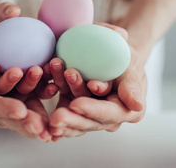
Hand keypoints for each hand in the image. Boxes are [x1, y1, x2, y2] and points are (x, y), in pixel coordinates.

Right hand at [0, 3, 56, 141]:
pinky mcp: (24, 97)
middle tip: (42, 127)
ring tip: (44, 85)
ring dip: (37, 97)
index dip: (4, 109)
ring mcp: (10, 104)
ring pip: (25, 106)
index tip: (20, 111)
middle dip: (27, 121)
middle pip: (9, 117)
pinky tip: (54, 87)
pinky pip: (36, 97)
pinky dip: (45, 91)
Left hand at [48, 23, 146, 139]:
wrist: (113, 53)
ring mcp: (90, 115)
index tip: (76, 104)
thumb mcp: (132, 65)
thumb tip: (136, 104)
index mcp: (127, 110)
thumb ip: (132, 84)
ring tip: (47, 104)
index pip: (109, 113)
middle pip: (89, 122)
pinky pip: (63, 111)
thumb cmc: (126, 57)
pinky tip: (40, 116)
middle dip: (72, 119)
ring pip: (74, 118)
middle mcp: (109, 119)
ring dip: (60, 112)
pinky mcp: (74, 108)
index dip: (93, 110)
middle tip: (56, 117)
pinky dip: (51, 112)